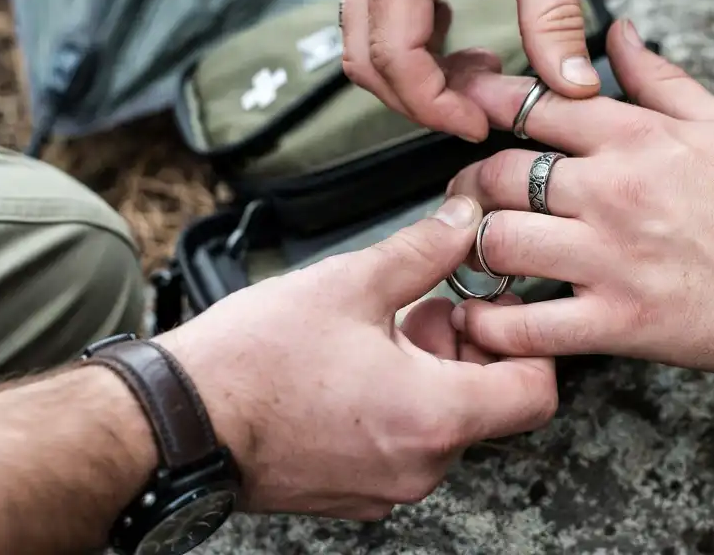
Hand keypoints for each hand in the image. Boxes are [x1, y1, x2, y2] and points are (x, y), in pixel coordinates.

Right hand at [154, 195, 556, 519]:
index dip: (524, 340)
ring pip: (447, 422)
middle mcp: (420, 465)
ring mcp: (387, 486)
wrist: (176, 423)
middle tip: (427, 308)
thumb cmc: (251, 363)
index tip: (488, 309)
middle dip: (469, 347)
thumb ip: (425, 250)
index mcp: (433, 417)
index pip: (536, 391)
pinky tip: (359, 365)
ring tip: (384, 331)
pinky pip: (407, 444)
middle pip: (491, 403)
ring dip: (433, 371)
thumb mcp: (351, 283)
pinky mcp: (356, 492)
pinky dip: (402, 403)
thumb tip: (465, 221)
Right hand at [343, 0, 597, 142]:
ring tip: (485, 77)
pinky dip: (418, 48)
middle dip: (422, 98)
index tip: (482, 125)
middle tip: (484, 112)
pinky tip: (469, 46)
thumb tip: (572, 88)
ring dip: (419, 75)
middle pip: (367, 59)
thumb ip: (553, 19)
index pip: (393, 55)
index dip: (433, 105)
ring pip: (370, 42)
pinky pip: (383, 17)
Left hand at [445, 21, 713, 379]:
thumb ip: (658, 77)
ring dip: (469, 249)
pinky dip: (492, 325)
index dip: (484, 105)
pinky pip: (529, 327)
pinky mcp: (623, 323)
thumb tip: (616, 34)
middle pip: (498, 173)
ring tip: (468, 254)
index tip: (467, 114)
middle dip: (465, 183)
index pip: (533, 104)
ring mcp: (614, 259)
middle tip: (463, 196)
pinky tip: (481, 318)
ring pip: (500, 243)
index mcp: (637, 138)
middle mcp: (615, 191)